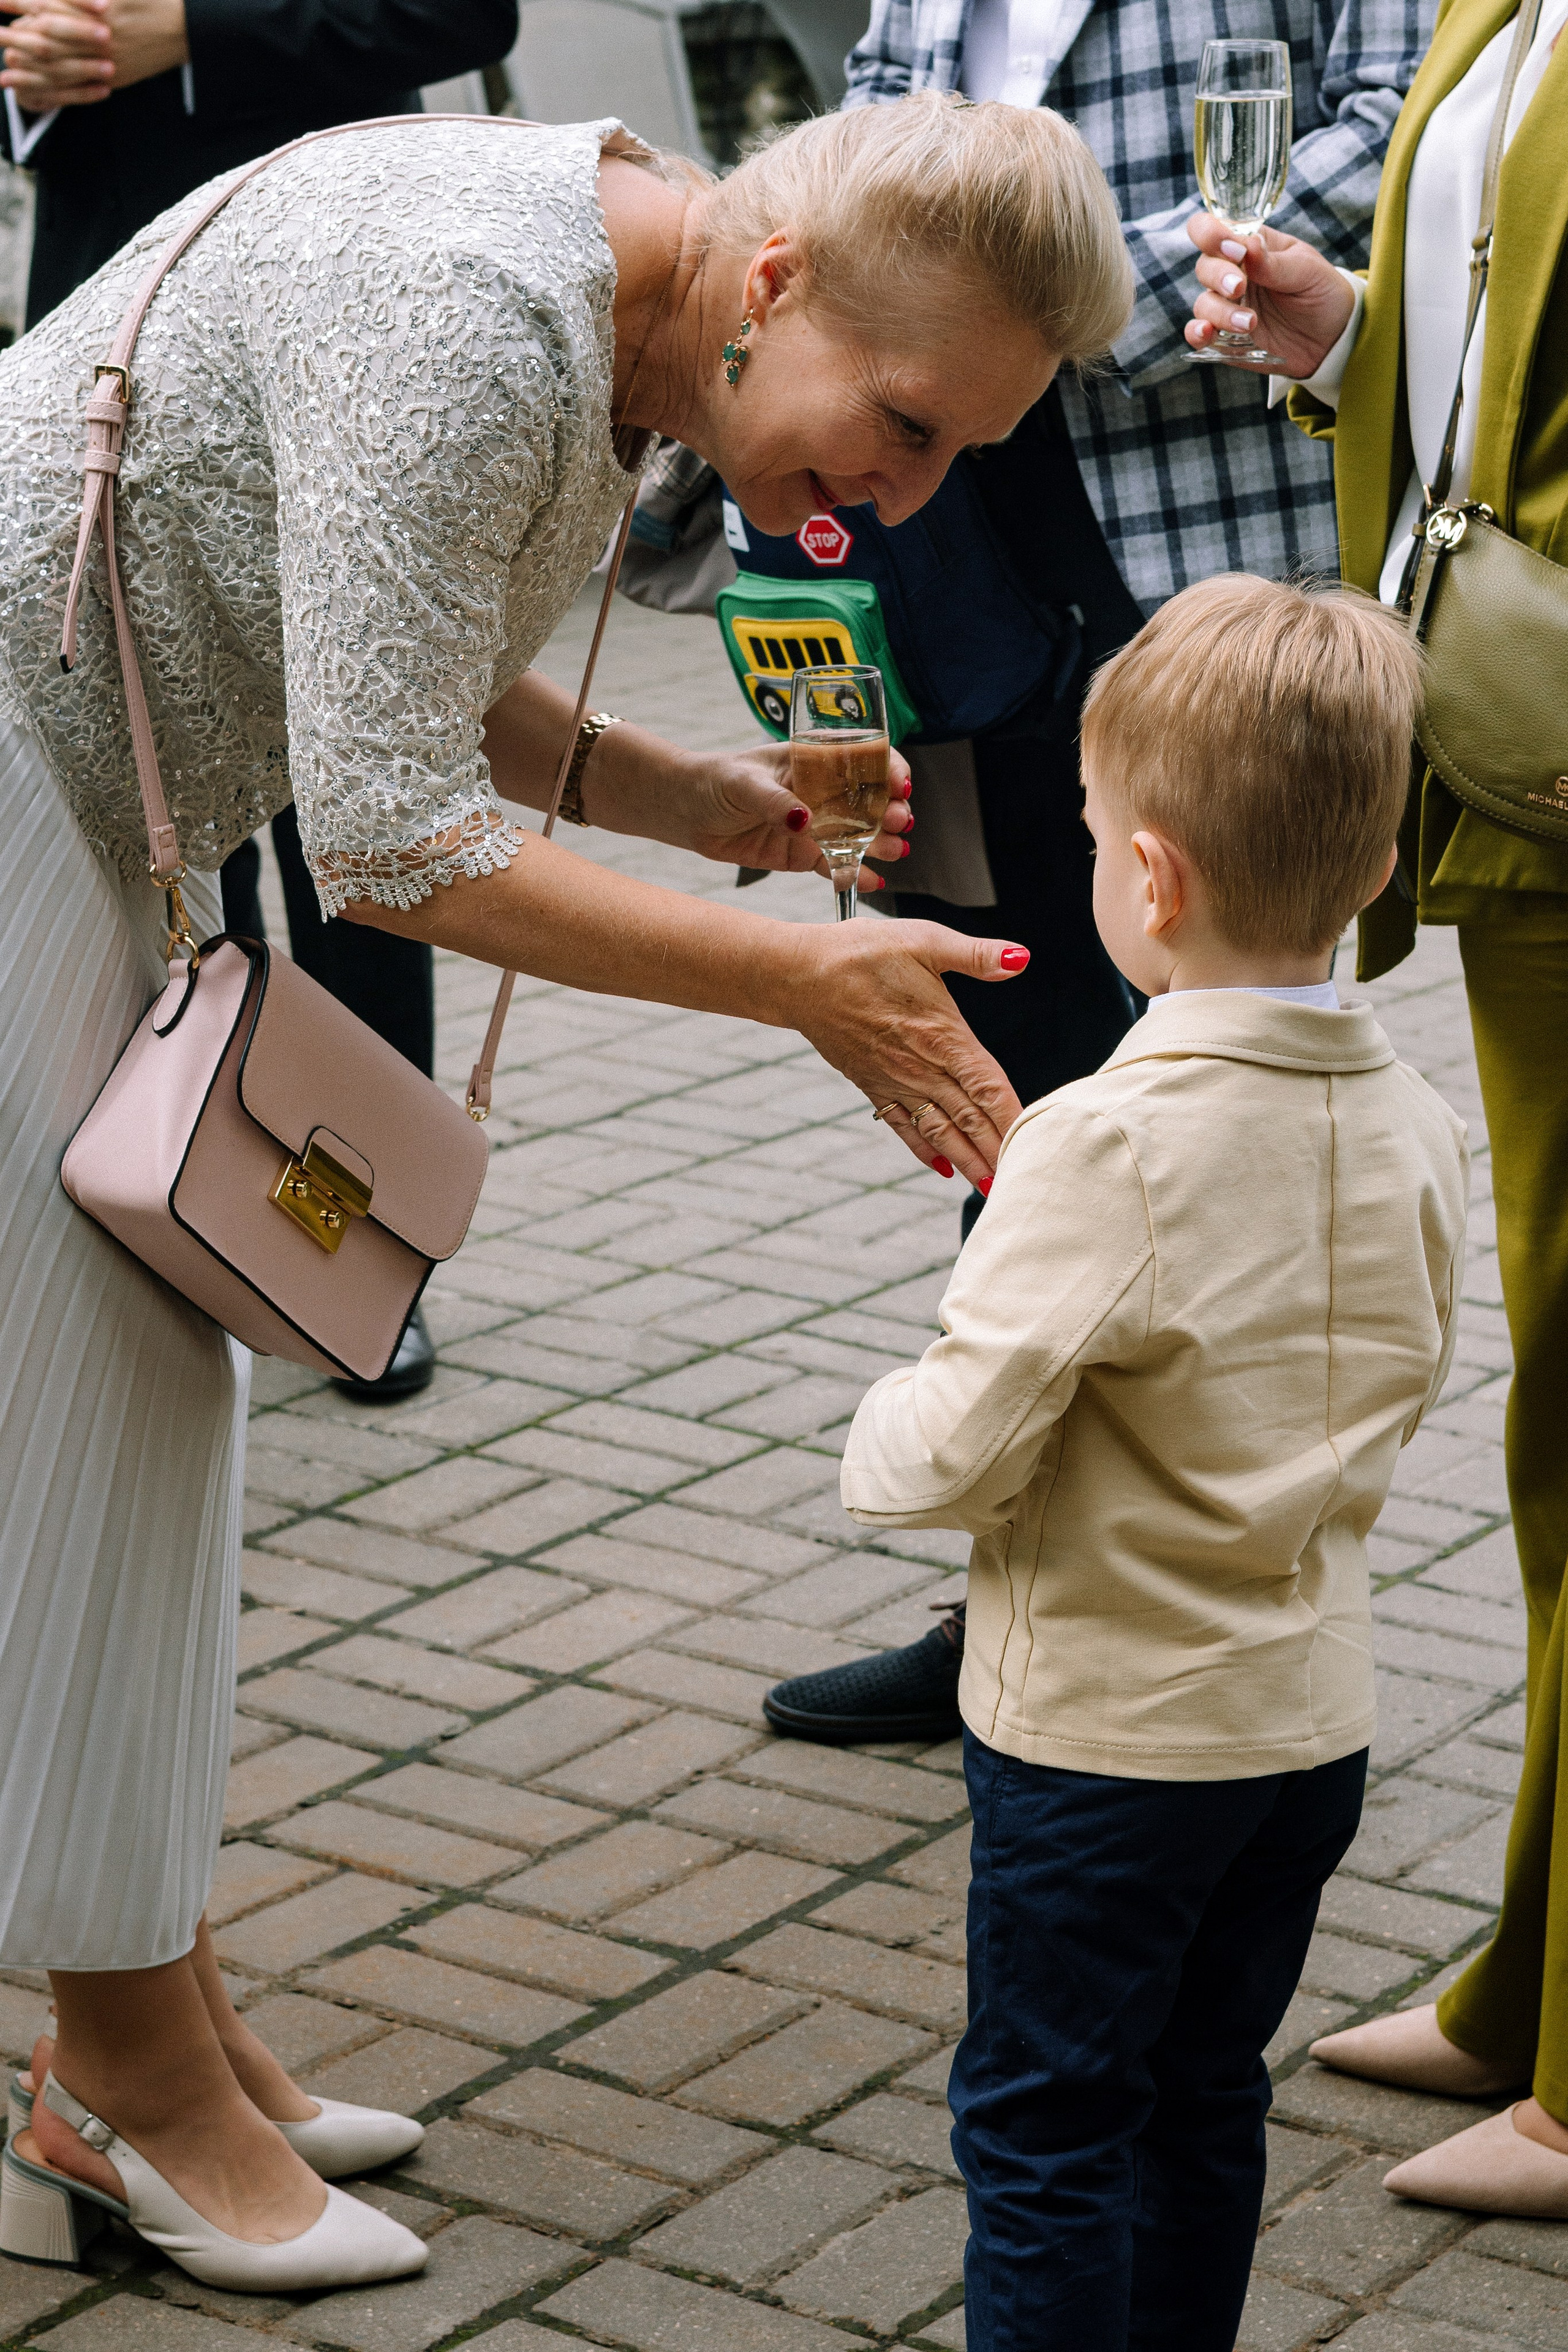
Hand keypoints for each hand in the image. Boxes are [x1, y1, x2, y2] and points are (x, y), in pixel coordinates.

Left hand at [0, 0, 185, 108]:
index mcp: (94, 4)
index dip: (19, 2)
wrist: (186, 27)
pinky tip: (34, 92)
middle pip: (45, 35)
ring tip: (6, 67)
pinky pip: (79, 88)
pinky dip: (54, 91)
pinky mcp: (115, 77)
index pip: (46, 3)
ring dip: (29, 67)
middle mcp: (96, 31)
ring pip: (59, 64)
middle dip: (17, 36)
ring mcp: (106, 58)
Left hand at [667, 740, 913, 888]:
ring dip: (880, 843)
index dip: (889, 768)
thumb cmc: (715, 781)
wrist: (686, 812)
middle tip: (898, 821)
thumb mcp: (743, 783)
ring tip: (894, 851)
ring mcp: (817, 825)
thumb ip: (775, 801)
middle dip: (891, 810)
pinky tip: (872, 881)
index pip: (865, 758)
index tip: (901, 784)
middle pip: (870, 800)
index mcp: (815, 760)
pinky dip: (856, 874)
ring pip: (860, 835)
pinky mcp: (804, 855)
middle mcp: (823, 792)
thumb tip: (805, 819)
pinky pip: (837, 866)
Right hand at [787, 917, 1028, 1186]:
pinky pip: (903, 1125)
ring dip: (966, 1159)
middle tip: (1020, 1181)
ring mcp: (894, 1079)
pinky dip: (924, 1149)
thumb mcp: (923, 940)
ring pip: (939, 1129)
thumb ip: (975, 954)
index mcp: (940, 1034)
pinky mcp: (872, 1083)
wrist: (798, 975)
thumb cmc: (860, 953)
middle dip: (995, 1152)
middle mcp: (919, 1065)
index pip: (987, 1085)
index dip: (1012, 1117)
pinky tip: (942, 1167)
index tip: (1034, 1143)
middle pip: (968, 1117)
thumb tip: (1021, 958)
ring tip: (989, 1186)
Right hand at [1184, 214, 1355, 377]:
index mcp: (1249, 246)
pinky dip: (1197, 333)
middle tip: (1240, 288)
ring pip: (1203, 303)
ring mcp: (1227, 306)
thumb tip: (1250, 243)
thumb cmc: (1320, 291)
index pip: (1211, 229)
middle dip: (1219, 276)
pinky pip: (1198, 333)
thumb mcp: (1307, 270)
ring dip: (1220, 312)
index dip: (1212, 235)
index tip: (1237, 251)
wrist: (1332, 336)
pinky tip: (1207, 334)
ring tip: (1251, 323)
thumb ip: (1275, 262)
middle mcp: (1232, 273)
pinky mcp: (1225, 336)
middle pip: (1204, 267)